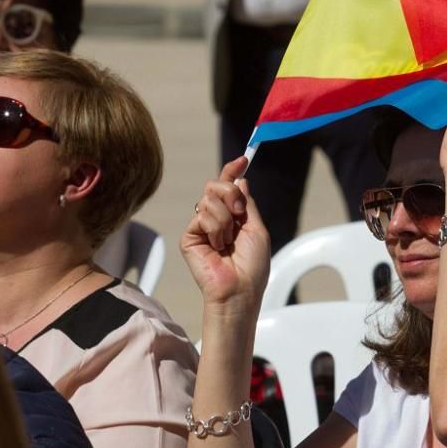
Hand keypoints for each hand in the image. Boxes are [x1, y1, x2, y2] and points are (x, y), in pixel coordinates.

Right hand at [182, 157, 270, 311]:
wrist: (239, 288)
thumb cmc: (252, 266)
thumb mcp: (257, 229)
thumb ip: (247, 203)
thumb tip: (241, 180)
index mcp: (233, 217)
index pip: (228, 187)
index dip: (232, 171)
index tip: (243, 159)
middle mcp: (216, 219)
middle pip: (215, 185)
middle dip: (230, 193)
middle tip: (239, 212)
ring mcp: (201, 227)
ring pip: (209, 199)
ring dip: (226, 220)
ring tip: (228, 243)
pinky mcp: (189, 236)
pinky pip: (202, 215)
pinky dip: (216, 230)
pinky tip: (218, 248)